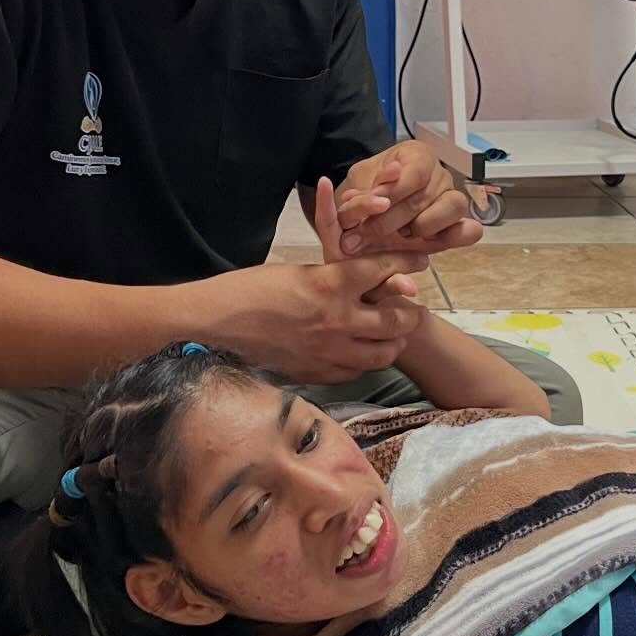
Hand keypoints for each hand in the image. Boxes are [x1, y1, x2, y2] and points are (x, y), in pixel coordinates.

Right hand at [185, 252, 427, 384]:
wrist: (215, 322)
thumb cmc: (249, 289)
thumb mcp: (298, 271)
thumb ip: (333, 277)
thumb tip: (360, 281)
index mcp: (331, 282)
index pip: (385, 270)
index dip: (407, 263)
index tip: (420, 262)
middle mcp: (337, 319)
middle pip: (395, 319)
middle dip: (408, 312)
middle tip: (410, 308)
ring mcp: (329, 351)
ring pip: (383, 352)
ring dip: (392, 342)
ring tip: (392, 335)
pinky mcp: (317, 373)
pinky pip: (355, 372)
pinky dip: (364, 362)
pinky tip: (359, 354)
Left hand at [335, 142, 482, 257]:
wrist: (369, 210)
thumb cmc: (368, 189)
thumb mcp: (358, 182)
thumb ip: (363, 188)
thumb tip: (376, 192)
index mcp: (418, 155)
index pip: (416, 172)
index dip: (396, 191)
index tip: (375, 205)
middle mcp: (439, 174)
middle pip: (427, 195)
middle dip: (394, 217)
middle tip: (368, 230)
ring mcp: (451, 199)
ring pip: (453, 209)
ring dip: (423, 227)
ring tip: (399, 235)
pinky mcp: (456, 225)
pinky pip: (468, 230)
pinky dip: (454, 237)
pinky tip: (428, 242)